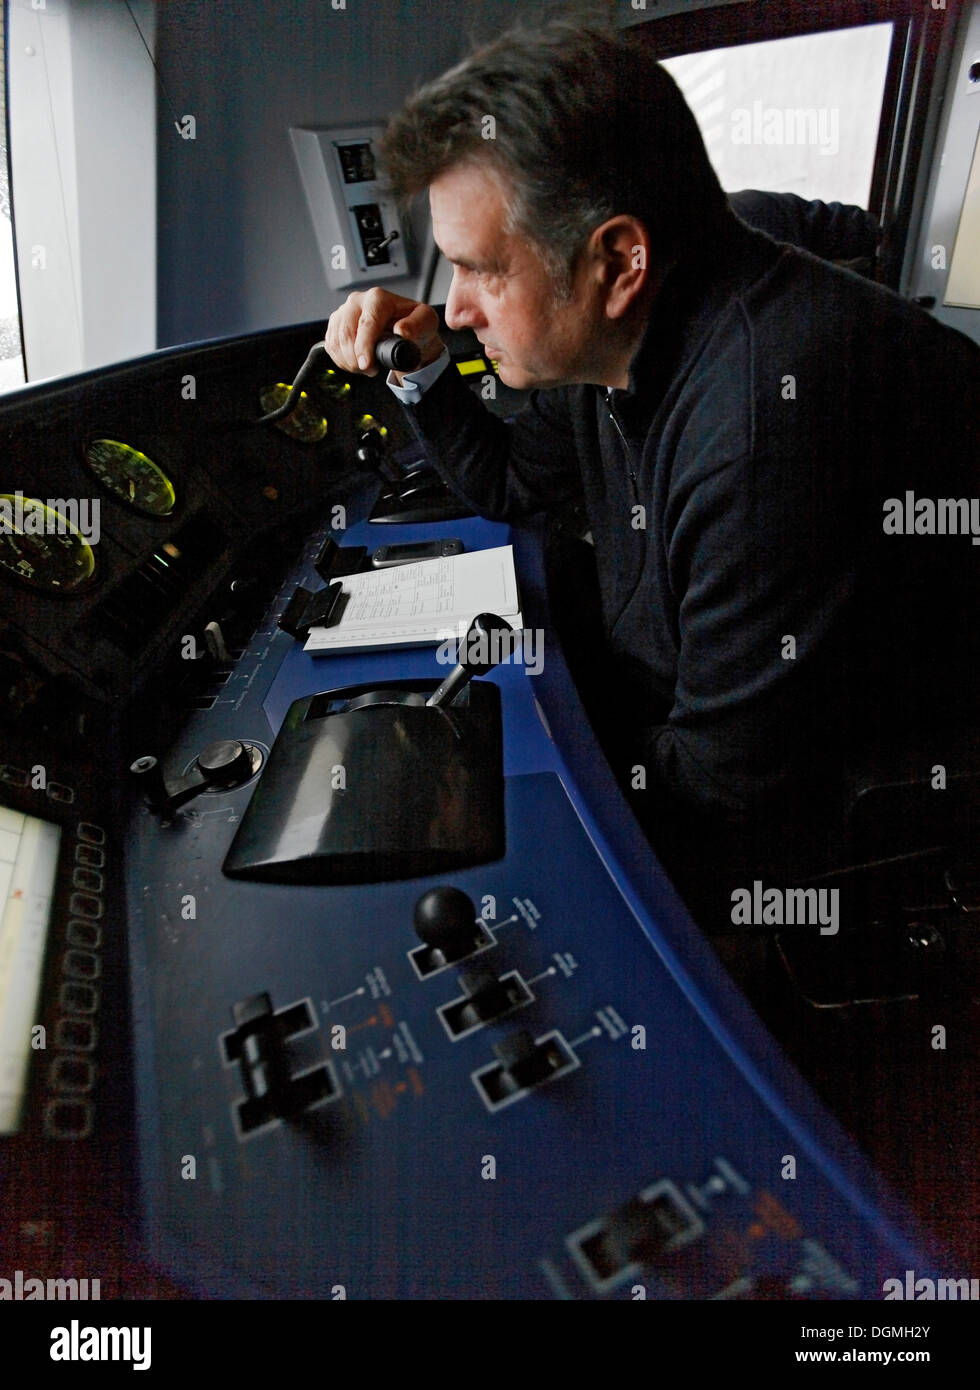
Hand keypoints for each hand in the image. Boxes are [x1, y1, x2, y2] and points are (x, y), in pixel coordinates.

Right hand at [324, 288, 442, 378]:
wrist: (404, 334)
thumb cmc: (414, 327)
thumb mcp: (426, 323)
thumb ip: (418, 325)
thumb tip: (402, 331)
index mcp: (378, 298)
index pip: (366, 323)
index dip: (364, 346)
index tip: (366, 365)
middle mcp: (357, 300)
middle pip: (347, 334)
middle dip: (357, 359)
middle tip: (371, 370)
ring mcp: (343, 311)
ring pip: (336, 342)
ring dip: (350, 362)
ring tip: (366, 367)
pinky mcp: (335, 324)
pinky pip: (331, 346)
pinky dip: (342, 360)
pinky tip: (356, 363)